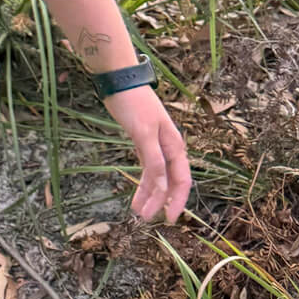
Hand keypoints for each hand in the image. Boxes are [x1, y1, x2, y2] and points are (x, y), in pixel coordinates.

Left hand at [103, 85, 190, 222]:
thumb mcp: (143, 132)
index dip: (177, 200)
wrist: (118, 79)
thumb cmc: (133, 103)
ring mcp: (155, 144)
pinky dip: (143, 181)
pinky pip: (146, 167)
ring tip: (137, 212)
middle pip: (168, 181)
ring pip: (156, 176)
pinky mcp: (141, 141)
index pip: (181, 179)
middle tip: (146, 219)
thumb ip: (154, 160)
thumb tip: (164, 188)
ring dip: (148, 194)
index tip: (169, 219)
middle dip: (160, 201)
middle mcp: (168, 147)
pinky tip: (136, 194)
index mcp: (174, 145)